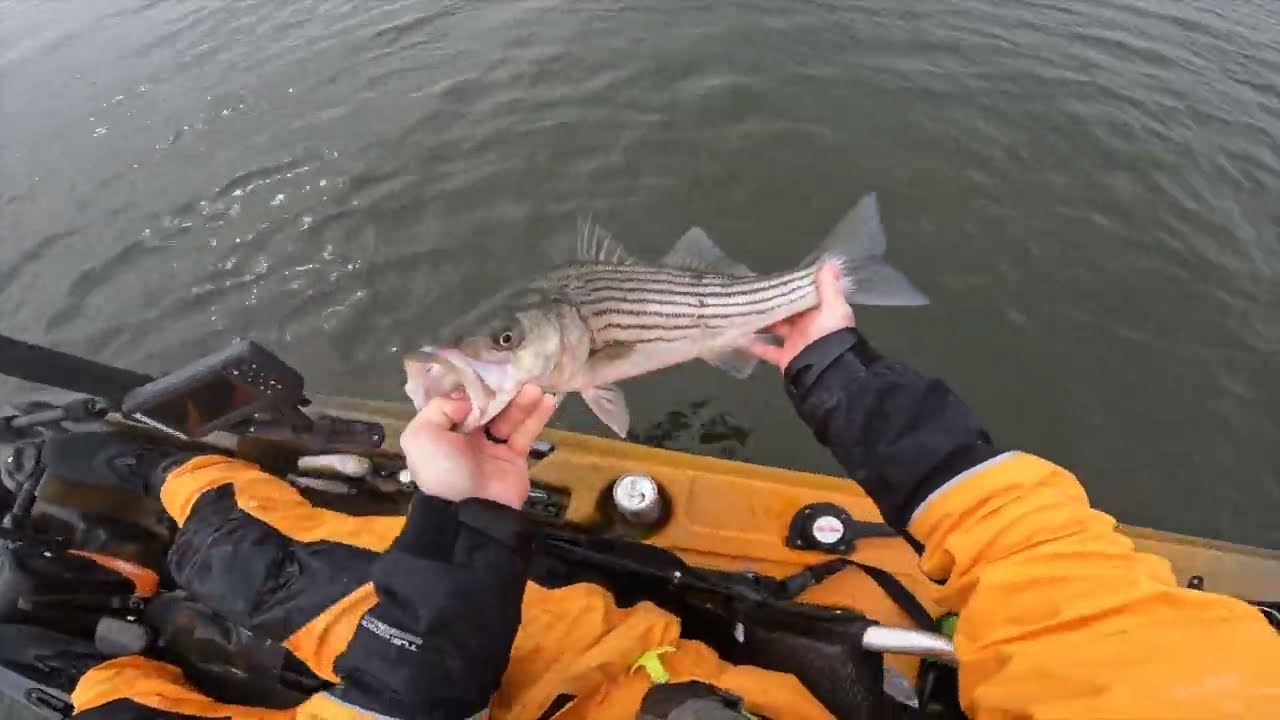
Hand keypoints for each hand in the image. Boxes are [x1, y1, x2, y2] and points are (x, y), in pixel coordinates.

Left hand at [400, 385, 557, 508]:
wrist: (471, 512)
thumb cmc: (444, 471)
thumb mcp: (422, 436)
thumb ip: (438, 409)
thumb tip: (467, 401)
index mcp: (442, 433)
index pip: (459, 402)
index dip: (474, 386)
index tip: (488, 368)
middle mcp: (466, 439)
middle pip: (487, 407)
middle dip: (501, 391)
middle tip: (517, 374)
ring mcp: (491, 449)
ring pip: (508, 418)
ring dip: (522, 401)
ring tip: (535, 386)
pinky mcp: (514, 460)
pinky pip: (526, 433)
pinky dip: (537, 416)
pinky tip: (547, 400)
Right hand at [750, 261, 855, 369]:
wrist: (825, 370)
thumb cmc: (829, 335)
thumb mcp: (834, 307)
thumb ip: (829, 287)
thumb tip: (829, 263)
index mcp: (821, 313)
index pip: (805, 296)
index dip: (792, 287)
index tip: (775, 277)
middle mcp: (808, 327)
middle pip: (788, 312)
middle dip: (773, 303)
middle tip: (753, 291)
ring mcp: (796, 342)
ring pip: (776, 328)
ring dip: (762, 321)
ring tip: (743, 309)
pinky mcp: (785, 357)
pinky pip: (767, 351)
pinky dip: (755, 346)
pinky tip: (740, 336)